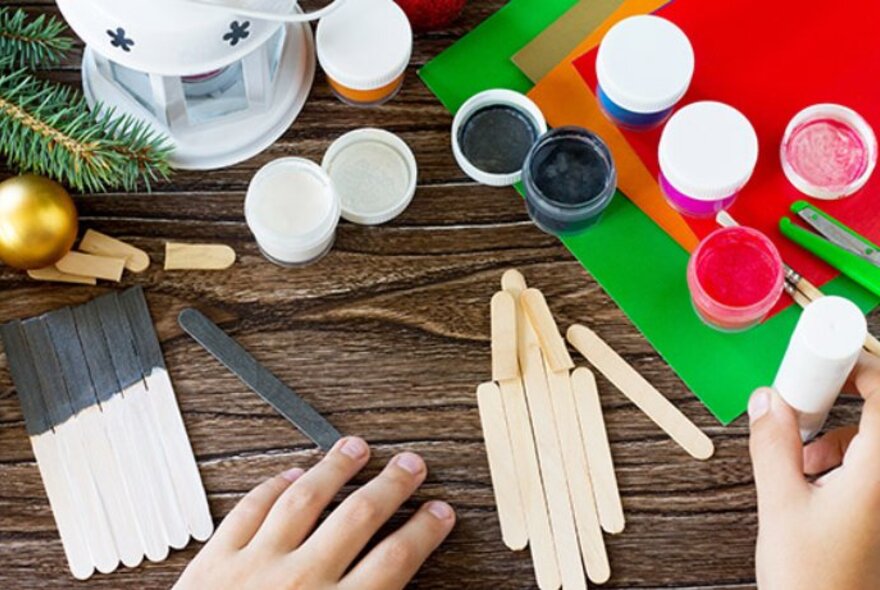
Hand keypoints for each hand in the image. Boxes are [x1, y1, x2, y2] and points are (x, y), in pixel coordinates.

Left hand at [175, 437, 454, 589]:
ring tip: (354, 449)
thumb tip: (390, 587)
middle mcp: (300, 583)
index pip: (396, 559)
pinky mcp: (213, 564)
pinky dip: (272, 487)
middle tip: (410, 465)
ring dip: (335, 470)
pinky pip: (248, 511)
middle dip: (392, 486)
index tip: (438, 513)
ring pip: (304, 500)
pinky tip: (290, 473)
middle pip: (358, 517)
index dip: (424, 530)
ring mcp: (254, 567)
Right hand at [749, 352, 879, 589]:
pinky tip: (808, 481)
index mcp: (879, 475)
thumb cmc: (812, 579)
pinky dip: (839, 461)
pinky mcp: (877, 514)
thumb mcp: (780, 505)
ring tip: (797, 459)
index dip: (861, 367)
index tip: (824, 358)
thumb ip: (773, 445)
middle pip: (878, 416)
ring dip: (834, 436)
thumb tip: (767, 400)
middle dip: (839, 401)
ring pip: (871, 442)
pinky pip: (866, 467)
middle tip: (802, 405)